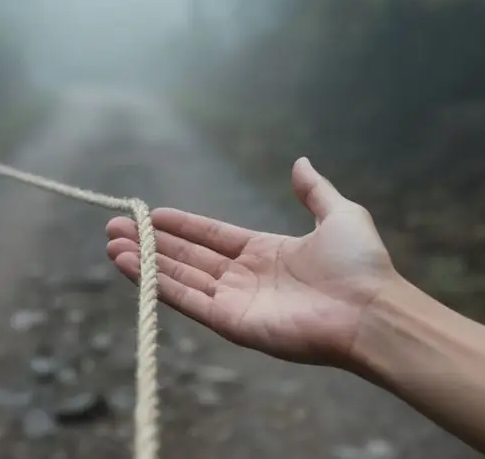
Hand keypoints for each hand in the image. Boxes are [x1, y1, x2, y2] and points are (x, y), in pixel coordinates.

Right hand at [104, 158, 403, 366]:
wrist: (372, 310)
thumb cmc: (361, 265)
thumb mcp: (340, 214)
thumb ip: (314, 191)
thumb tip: (300, 161)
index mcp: (266, 253)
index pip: (212, 237)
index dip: (182, 226)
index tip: (151, 213)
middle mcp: (246, 278)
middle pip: (188, 257)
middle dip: (152, 242)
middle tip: (116, 228)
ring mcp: (236, 302)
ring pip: (180, 278)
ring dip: (146, 262)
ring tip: (112, 245)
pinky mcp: (230, 323)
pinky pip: (186, 299)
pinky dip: (156, 284)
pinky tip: (131, 265)